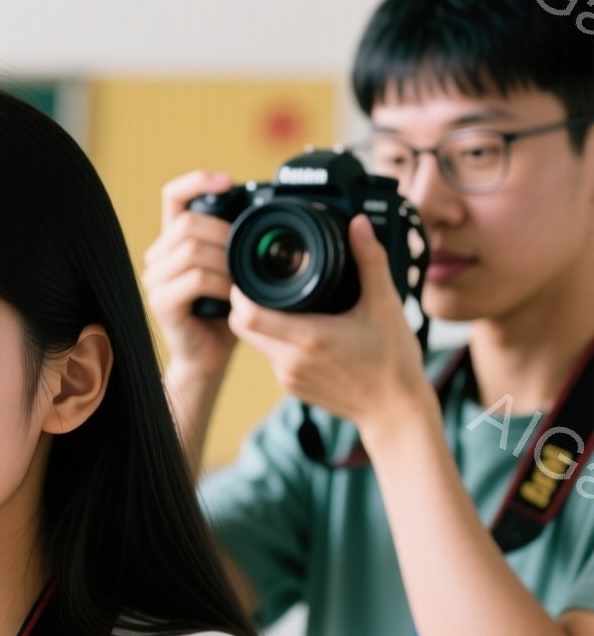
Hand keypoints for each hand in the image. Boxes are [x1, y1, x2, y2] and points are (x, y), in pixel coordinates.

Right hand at [143, 170, 240, 378]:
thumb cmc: (225, 312)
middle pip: (187, 223)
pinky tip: (233, 295)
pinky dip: (220, 284)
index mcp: (174, 241)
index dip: (196, 181)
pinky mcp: (161, 302)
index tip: (227, 182)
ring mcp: (155, 280)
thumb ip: (236, 241)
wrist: (209, 357)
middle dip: (224, 233)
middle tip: (248, 254)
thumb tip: (265, 211)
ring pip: (191, 249)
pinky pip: (194, 279)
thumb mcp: (234, 268)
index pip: (173, 196)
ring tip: (242, 277)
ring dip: (225, 261)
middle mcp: (158, 256)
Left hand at [228, 215, 432, 437]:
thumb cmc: (394, 360)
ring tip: (279, 302)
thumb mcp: (386, 305)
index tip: (248, 274)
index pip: (248, 314)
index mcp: (309, 337)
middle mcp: (290, 360)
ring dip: (260, 322)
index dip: (240, 292)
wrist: (395, 411)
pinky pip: (270, 357)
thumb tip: (358, 224)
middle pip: (243, 327)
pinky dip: (275, 341)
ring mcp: (288, 377)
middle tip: (258, 283)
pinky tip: (296, 328)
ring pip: (255, 342)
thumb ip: (370, 260)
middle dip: (244, 303)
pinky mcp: (291, 388)